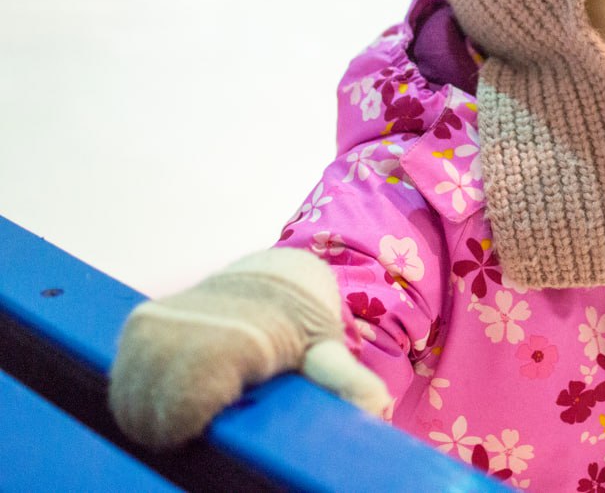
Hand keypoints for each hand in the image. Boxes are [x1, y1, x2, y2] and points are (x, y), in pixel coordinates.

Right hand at [109, 248, 390, 448]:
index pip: (183, 405)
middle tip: (192, 432)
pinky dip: (134, 393)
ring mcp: (159, 321)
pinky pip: (121, 374)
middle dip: (166, 427)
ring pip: (128, 393)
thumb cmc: (302, 324)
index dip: (188, 425)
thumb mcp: (325, 349)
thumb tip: (376, 402)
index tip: (205, 428)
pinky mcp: (141, 320)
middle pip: (148, 407)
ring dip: (145, 414)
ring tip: (177, 421)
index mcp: (232, 339)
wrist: (273, 278)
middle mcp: (188, 325)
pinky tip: (160, 402)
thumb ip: (342, 377)